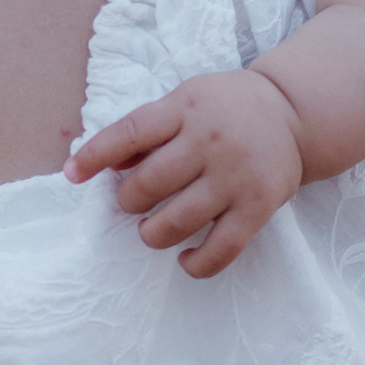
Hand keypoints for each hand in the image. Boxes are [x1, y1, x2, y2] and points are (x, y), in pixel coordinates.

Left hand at [67, 71, 305, 275]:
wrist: (292, 113)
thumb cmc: (226, 108)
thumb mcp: (186, 100)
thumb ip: (149, 129)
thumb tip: (108, 163)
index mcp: (185, 108)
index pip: (128, 133)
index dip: (94, 156)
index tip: (72, 175)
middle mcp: (208, 141)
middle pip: (149, 183)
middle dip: (129, 202)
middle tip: (134, 204)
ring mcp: (234, 176)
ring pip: (177, 220)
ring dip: (153, 234)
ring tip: (153, 231)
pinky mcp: (257, 207)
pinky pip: (221, 248)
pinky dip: (197, 264)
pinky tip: (185, 261)